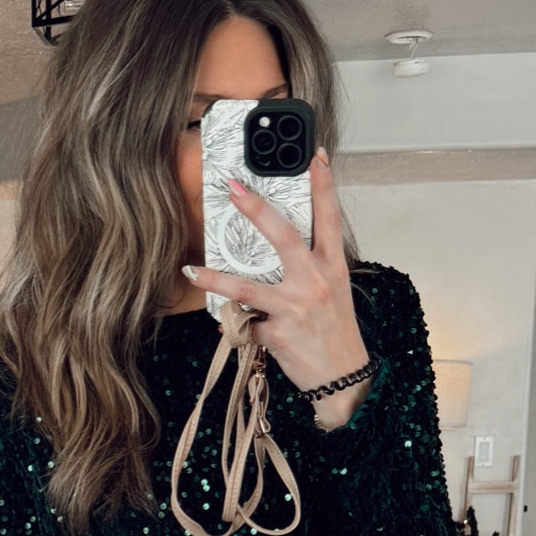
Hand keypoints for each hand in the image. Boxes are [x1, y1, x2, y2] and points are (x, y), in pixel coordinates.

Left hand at [184, 151, 372, 428]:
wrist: (344, 380)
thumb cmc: (336, 333)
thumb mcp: (334, 292)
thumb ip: (312, 267)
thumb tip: (284, 247)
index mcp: (332, 268)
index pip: (330, 217)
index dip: (323, 185)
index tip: (314, 155)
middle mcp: (314, 283)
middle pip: (283, 237)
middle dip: (256, 209)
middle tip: (233, 188)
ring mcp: (294, 309)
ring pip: (247, 288)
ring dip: (215, 279)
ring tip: (191, 271)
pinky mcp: (277, 335)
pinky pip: (245, 325)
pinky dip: (234, 325)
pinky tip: (225, 324)